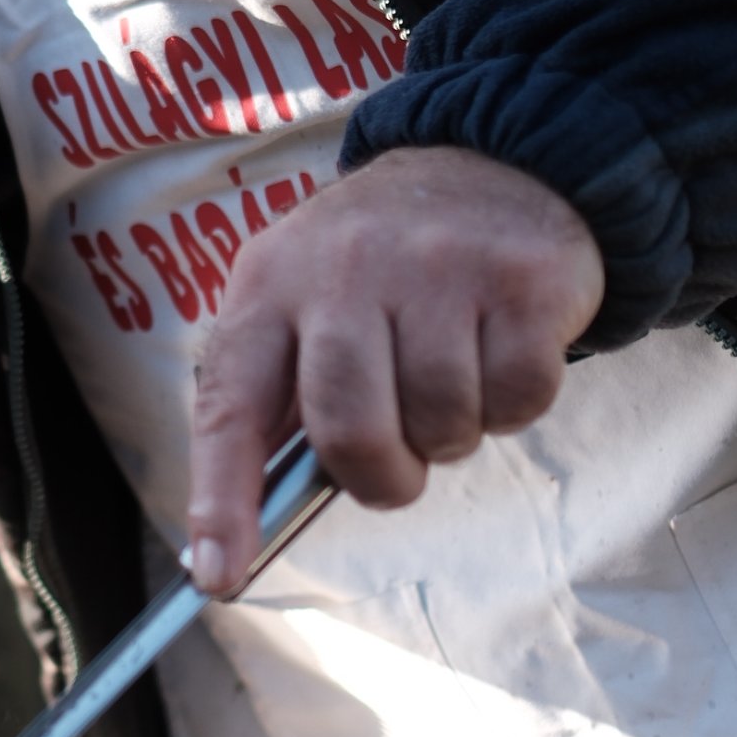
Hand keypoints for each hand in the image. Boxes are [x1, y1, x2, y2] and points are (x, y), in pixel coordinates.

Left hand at [187, 147, 604, 594]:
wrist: (493, 162)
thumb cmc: (382, 267)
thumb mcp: (305, 298)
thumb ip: (282, 395)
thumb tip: (257, 521)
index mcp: (270, 284)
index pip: (229, 405)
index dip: (221, 499)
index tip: (216, 574)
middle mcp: (343, 269)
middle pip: (349, 431)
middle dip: (380, 476)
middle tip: (399, 461)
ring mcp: (436, 269)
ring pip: (442, 424)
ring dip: (452, 434)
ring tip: (449, 374)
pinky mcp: (520, 280)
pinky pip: (516, 401)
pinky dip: (512, 405)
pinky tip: (498, 350)